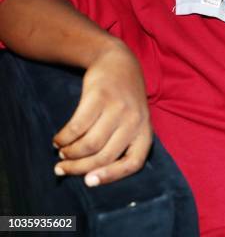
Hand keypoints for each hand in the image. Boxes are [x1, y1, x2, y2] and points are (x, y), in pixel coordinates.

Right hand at [52, 39, 152, 186]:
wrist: (118, 61)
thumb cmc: (123, 99)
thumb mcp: (133, 120)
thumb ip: (119, 142)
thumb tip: (90, 173)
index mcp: (144, 131)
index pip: (133, 162)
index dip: (111, 176)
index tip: (89, 182)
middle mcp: (134, 121)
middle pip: (104, 156)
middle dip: (79, 167)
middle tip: (62, 169)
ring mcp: (118, 108)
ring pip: (89, 144)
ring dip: (70, 153)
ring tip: (61, 152)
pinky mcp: (99, 97)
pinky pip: (77, 126)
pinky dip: (64, 137)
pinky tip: (59, 139)